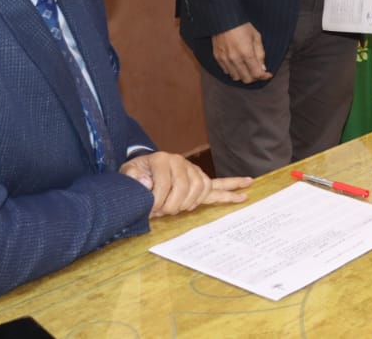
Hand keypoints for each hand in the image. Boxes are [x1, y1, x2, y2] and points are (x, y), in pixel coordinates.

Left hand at [121, 151, 252, 216]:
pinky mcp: (200, 180)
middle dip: (173, 204)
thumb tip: (146, 184)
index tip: (150, 210)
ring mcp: (193, 170)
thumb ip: (133, 178)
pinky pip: (218, 185)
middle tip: (163, 212)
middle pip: (185, 187)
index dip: (158, 200)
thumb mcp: (127, 174)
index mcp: (163, 160)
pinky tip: (245, 192)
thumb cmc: (136, 174)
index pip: (165, 183)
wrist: (143, 168)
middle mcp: (181, 162)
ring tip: (179, 207)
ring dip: (190, 202)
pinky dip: (231, 189)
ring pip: (202, 188)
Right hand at [211, 23, 271, 82]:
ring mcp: (225, 59)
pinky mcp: (217, 57)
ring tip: (247, 68)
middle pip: (246, 79)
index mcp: (246, 53)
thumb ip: (260, 54)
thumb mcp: (256, 37)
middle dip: (254, 77)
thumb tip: (262, 68)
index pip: (257, 73)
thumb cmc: (242, 25)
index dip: (264, 76)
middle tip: (257, 70)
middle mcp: (235, 58)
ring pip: (236, 77)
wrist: (224, 18)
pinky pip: (226, 71)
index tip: (268, 74)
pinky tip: (237, 64)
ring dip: (243, 75)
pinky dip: (233, 71)